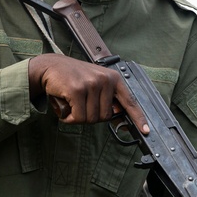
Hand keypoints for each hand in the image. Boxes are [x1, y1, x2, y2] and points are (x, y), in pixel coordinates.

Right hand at [27, 54, 148, 132]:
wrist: (50, 66)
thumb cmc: (73, 77)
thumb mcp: (95, 84)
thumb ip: (108, 99)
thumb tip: (120, 119)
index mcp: (113, 78)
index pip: (129, 101)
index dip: (138, 117)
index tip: (146, 130)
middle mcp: (105, 80)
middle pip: (105, 117)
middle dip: (91, 116)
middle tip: (81, 105)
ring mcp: (91, 84)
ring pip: (91, 119)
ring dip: (78, 118)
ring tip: (71, 104)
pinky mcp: (77, 90)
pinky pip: (78, 118)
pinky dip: (69, 119)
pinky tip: (65, 108)